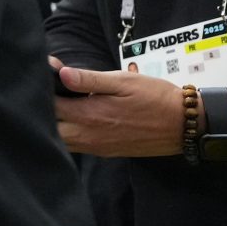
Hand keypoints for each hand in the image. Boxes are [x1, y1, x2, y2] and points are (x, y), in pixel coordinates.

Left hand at [51, 58, 186, 157]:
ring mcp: (95, 146)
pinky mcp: (104, 152)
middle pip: (48, 127)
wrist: (183, 125)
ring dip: (54, 125)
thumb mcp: (124, 81)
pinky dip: (67, 135)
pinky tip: (73, 120)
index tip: (44, 78)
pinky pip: (75, 146)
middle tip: (48, 94)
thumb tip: (60, 73)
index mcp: (89, 114)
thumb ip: (90, 79)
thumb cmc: (155, 97)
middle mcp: (87, 135)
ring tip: (60, 106)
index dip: (42, 90)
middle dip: (43, 112)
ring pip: (60, 140)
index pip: (50, 106)